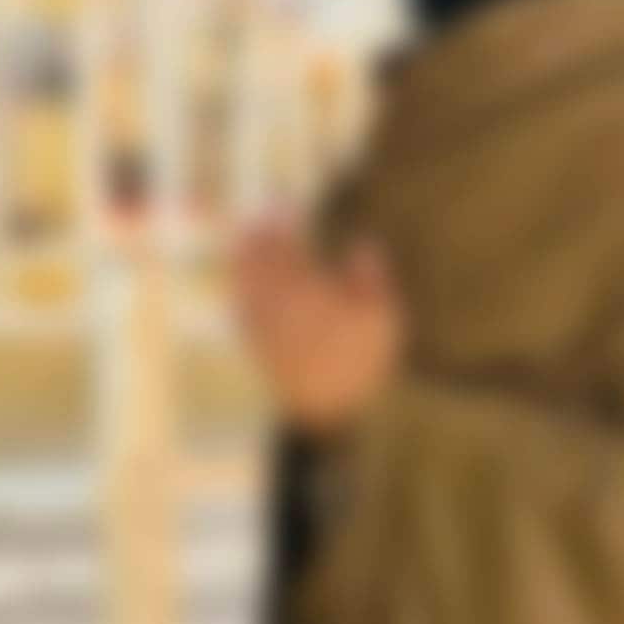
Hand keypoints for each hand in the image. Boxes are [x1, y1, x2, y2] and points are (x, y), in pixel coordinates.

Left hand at [232, 223, 403, 432]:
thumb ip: (370, 275)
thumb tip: (362, 243)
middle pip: (264, 265)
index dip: (283, 228)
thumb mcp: (382, 316)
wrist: (333, 414)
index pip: (291, 251)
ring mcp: (266, 327)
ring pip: (249, 286)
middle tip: (254, 222)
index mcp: (310, 290)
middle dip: (258, 241)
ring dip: (244, 264)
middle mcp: (281, 304)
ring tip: (241, 245)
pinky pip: (243, 312)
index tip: (281, 210)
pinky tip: (241, 290)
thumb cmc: (363, 361)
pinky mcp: (259, 349)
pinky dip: (240, 294)